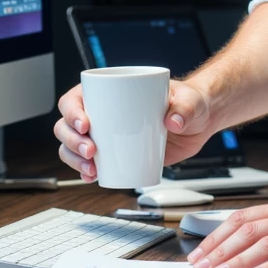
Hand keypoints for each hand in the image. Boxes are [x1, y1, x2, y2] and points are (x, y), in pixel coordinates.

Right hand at [54, 79, 213, 180]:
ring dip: (74, 159)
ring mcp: (106, 134)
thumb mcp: (189, 100)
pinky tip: (90, 176)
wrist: (199, 122)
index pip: (76, 98)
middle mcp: (102, 112)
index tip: (85, 125)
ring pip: (72, 146)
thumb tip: (173, 121)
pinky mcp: (114, 154)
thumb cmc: (189, 102)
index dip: (72, 111)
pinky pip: (89, 163)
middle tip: (91, 151)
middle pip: (67, 125)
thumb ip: (185, 107)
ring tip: (91, 169)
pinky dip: (85, 171)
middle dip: (72, 141)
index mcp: (110, 91)